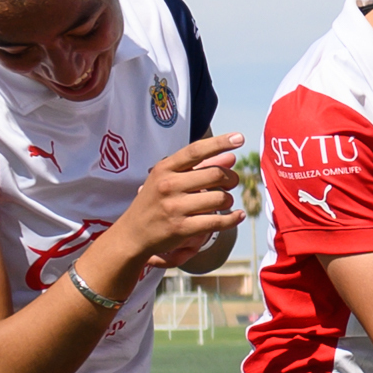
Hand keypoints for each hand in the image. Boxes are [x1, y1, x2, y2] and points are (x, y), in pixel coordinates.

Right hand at [111, 134, 244, 264]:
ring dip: (229, 200)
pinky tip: (238, 216)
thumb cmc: (155, 202)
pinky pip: (217, 221)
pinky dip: (232, 219)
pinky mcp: (181, 228)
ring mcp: (174, 207)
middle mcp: (169, 185)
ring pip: (219, 198)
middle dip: (230, 178)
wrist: (132, 234)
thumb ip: (199, 167)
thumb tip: (232, 158)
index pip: (196, 151)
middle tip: (232, 182)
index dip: (219, 143)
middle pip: (215, 174)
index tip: (239, 138)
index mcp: (164, 168)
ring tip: (224, 202)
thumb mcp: (169, 179)